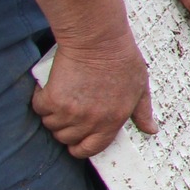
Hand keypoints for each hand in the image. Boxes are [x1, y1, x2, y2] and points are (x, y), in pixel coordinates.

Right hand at [24, 0, 156, 156]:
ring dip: (52, 114)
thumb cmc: (122, 59)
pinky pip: (39, 108)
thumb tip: (150, 130)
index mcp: (113, 121)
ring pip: (50, 125)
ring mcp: (71, 112)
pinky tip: (51, 88)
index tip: (76, 142)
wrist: (98, 40)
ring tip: (62, 98)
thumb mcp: (140, 88)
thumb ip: (143, 112)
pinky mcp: (53, 99)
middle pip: (66, 139)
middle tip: (68, 112)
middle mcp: (91, 121)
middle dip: (65, 129)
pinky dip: (41, 99)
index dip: (81, 148)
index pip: (91, 149)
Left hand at [142, 0, 189, 54]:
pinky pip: (147, 10)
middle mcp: (185, 7)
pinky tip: (139, 24)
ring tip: (146, 43)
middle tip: (160, 57)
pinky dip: (144, 16)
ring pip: (159, 22)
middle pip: (176, 31)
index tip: (182, 64)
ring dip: (154, 29)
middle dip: (169, 41)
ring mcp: (168, 1)